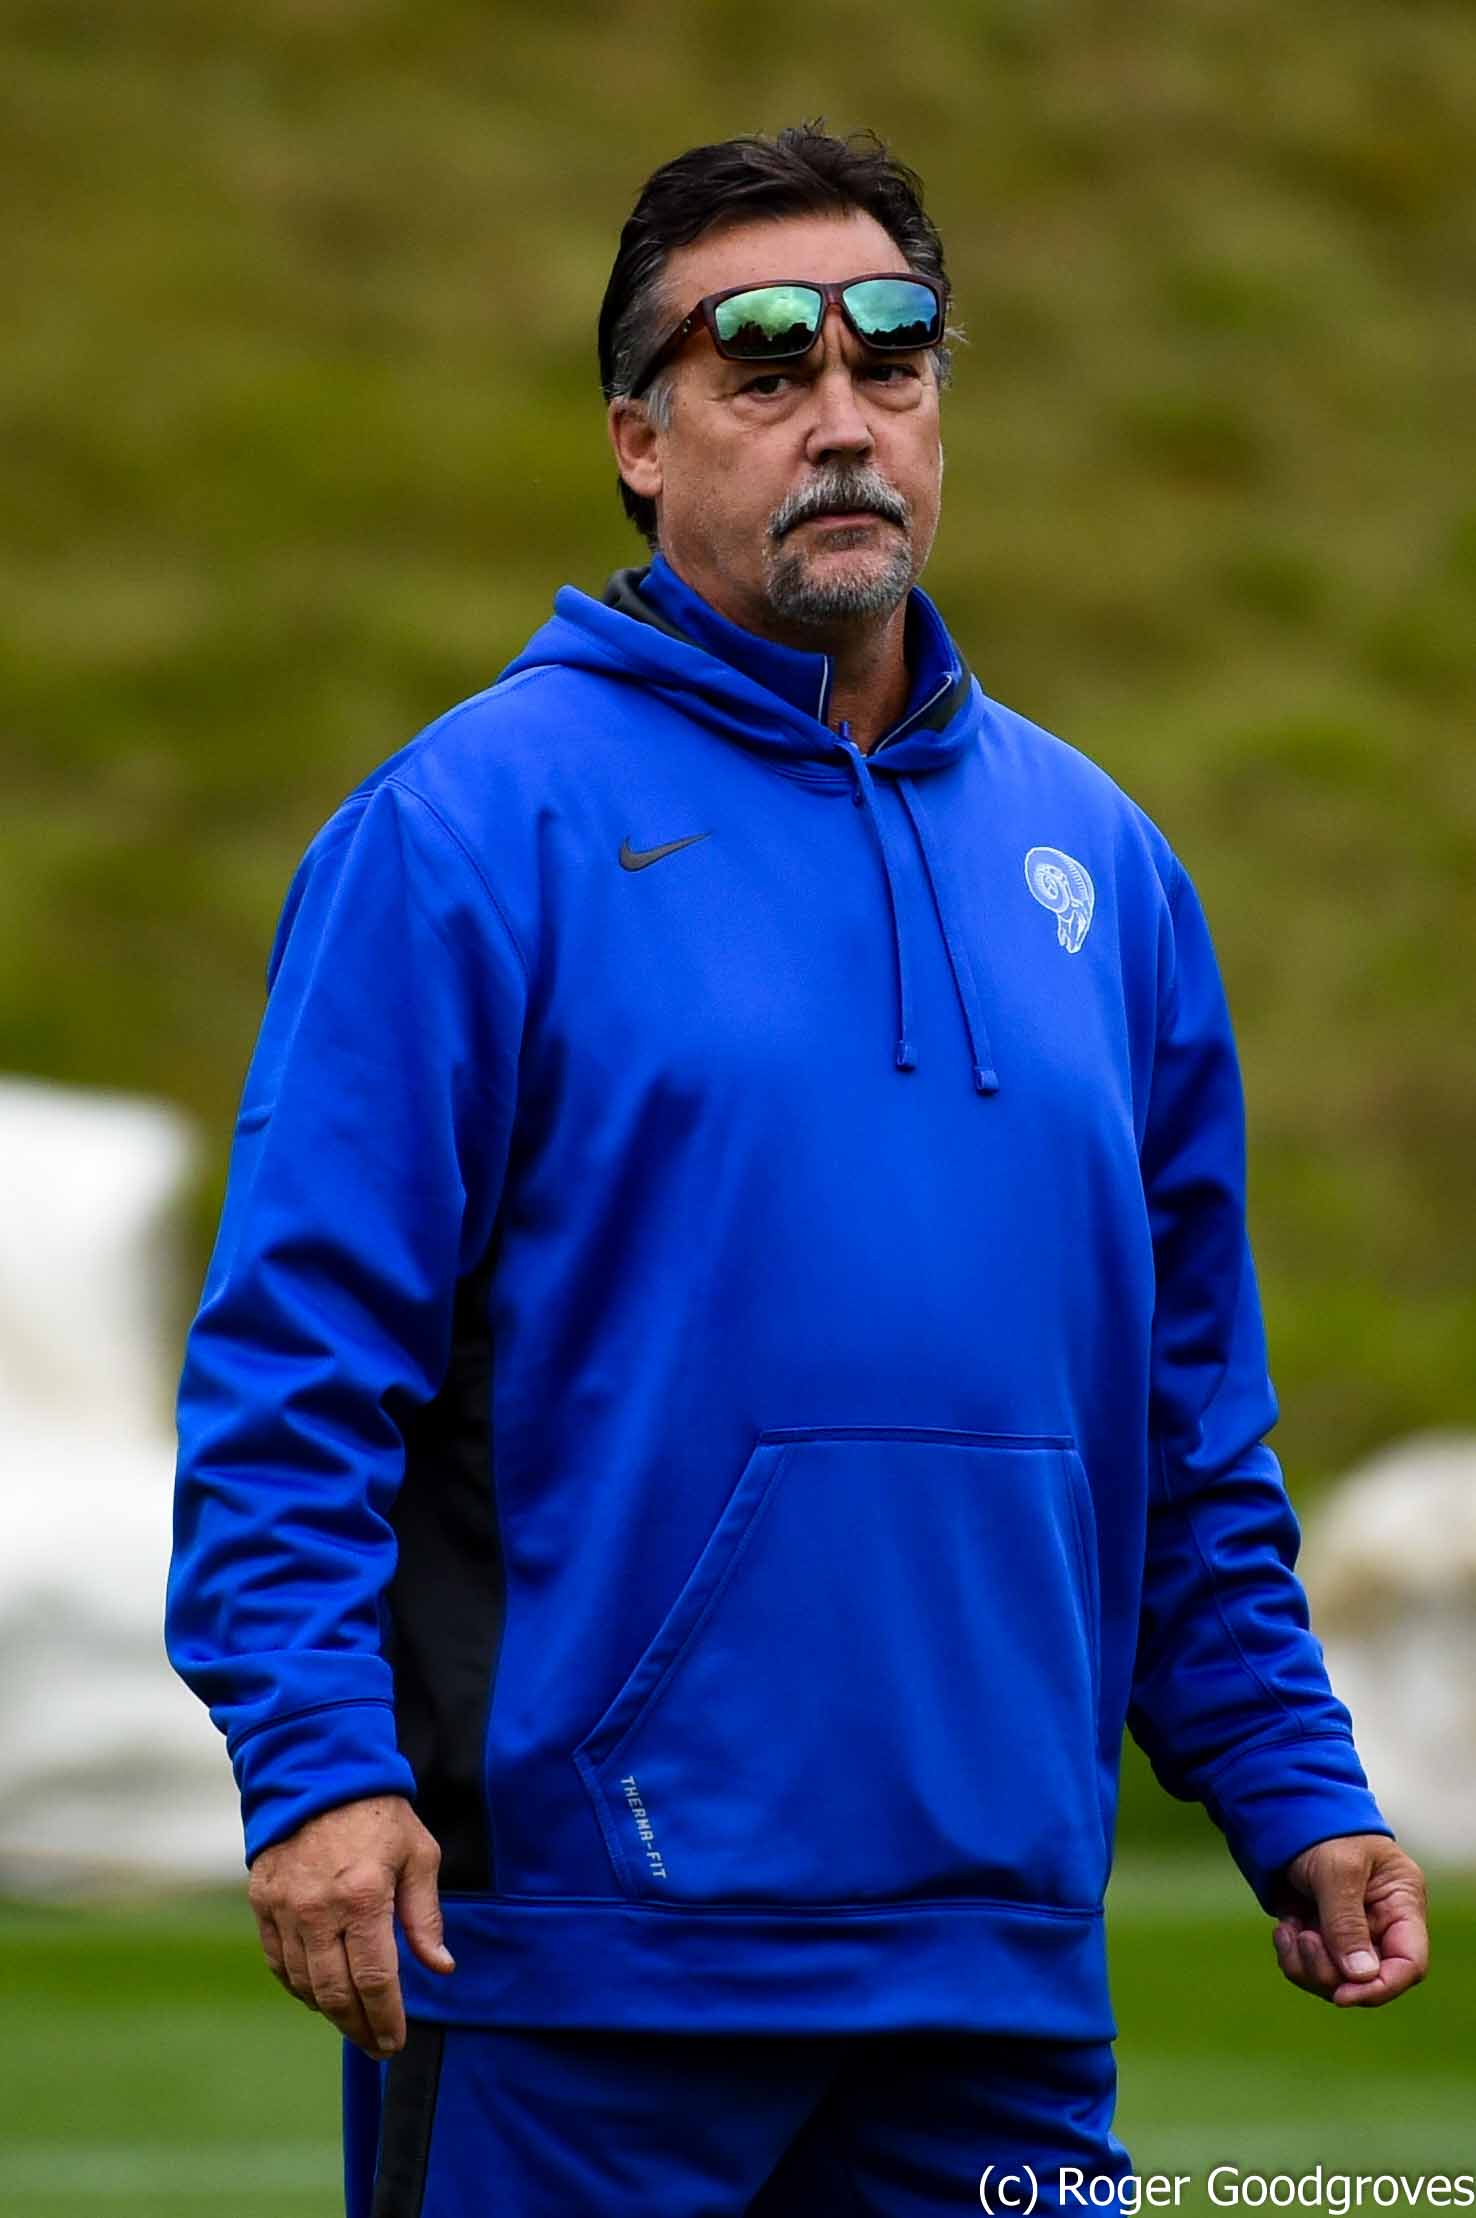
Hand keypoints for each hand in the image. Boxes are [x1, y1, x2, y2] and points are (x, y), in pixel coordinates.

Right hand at [247, 1794, 453, 2055]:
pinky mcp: (263, 1902)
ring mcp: (285, 1908)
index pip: (374, 1980)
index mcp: (364, 1897)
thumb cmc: (379, 1814)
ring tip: (353, 2022)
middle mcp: (319, 1909)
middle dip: (359, 2028)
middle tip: (377, 2045)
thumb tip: (441, 1966)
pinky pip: (278, 1962)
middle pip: (335, 1993)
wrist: (319, 1773)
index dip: (385, 2018)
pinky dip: (298, 1986)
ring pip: (304, 1983)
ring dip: (330, 2011)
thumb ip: (425, 1916)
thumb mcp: (418, 1855)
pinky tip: (319, 1994)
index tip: (395, 2041)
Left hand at [1269, 1833, 1427, 2006]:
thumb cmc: (1323, 1830)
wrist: (1285, 1811)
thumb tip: (1361, 1977)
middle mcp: (1380, 1925)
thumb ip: (1346, 1922)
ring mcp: (1349, 1934)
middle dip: (1330, 1971)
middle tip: (1304, 1940)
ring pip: (1335, 1980)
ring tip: (1289, 1930)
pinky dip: (1292, 1955)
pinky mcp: (1321, 1935)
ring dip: (1307, 1964)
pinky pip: (1309, 1967)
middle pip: (1367, 1979)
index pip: (1409, 1963)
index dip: (1381, 1987)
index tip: (1343, 1995)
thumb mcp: (1337, 1870)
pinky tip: (1283, 1928)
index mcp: (1401, 1905)